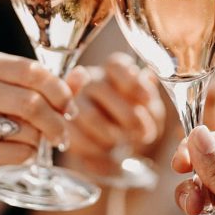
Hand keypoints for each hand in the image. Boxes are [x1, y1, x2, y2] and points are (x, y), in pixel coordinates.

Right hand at [0, 50, 74, 177]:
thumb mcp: (8, 89)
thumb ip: (47, 84)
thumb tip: (82, 75)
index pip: (33, 71)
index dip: (60, 90)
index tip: (69, 107)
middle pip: (31, 102)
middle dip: (56, 121)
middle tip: (63, 134)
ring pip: (25, 129)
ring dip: (40, 140)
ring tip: (36, 142)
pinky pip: (16, 153)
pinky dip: (27, 156)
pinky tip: (18, 153)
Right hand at [63, 53, 164, 175]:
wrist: (114, 149)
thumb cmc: (134, 122)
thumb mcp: (149, 110)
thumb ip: (149, 97)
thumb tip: (149, 77)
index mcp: (113, 71)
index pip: (115, 65)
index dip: (132, 80)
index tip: (147, 99)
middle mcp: (90, 81)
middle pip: (101, 88)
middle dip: (127, 115)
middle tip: (142, 132)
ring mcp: (73, 102)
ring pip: (90, 115)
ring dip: (112, 133)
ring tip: (124, 142)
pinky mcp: (64, 126)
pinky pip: (79, 137)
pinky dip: (97, 148)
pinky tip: (107, 150)